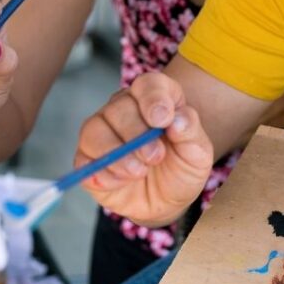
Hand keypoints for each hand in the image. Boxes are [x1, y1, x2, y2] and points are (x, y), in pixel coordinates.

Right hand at [75, 71, 214, 226]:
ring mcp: (103, 132)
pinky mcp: (87, 158)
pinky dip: (103, 174)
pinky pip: (85, 161)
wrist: (167, 199)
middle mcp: (125, 109)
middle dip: (136, 136)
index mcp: (156, 98)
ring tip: (139, 172)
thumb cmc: (182, 167)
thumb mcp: (198, 152)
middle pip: (119, 108)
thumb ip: (190, 131)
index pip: (148, 84)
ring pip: (95, 131)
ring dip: (117, 156)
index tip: (162, 121)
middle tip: (155, 157)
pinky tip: (122, 182)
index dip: (153, 99)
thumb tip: (177, 120)